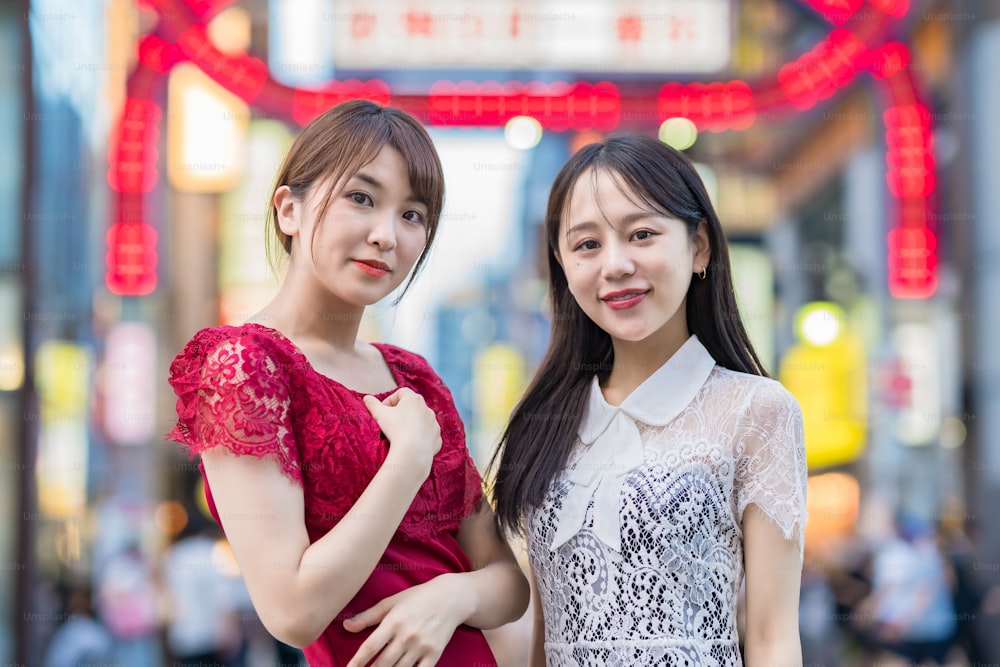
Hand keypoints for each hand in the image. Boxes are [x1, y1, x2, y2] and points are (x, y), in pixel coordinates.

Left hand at [343, 574, 471, 666]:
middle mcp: (406, 635)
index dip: (357, 661)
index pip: (370, 646)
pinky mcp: (435, 654)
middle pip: (383, 663)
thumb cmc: (418, 597)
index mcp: (394, 621)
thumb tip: (346, 626)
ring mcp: (422, 646)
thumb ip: (369, 616)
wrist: (452, 597)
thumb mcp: (392, 601)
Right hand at [363, 388, 441, 474]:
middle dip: (401, 413)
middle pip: (412, 407)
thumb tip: (366, 398)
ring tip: (400, 435)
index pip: (401, 393)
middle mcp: (427, 409)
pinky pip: (428, 435)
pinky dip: (420, 438)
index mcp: (414, 399)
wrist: (413, 451)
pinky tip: (411, 444)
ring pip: (421, 421)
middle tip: (390, 423)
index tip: (383, 411)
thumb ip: (372, 404)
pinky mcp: (437, 438)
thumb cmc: (396, 429)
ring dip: (412, 425)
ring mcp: (434, 423)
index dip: (390, 400)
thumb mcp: (379, 414)